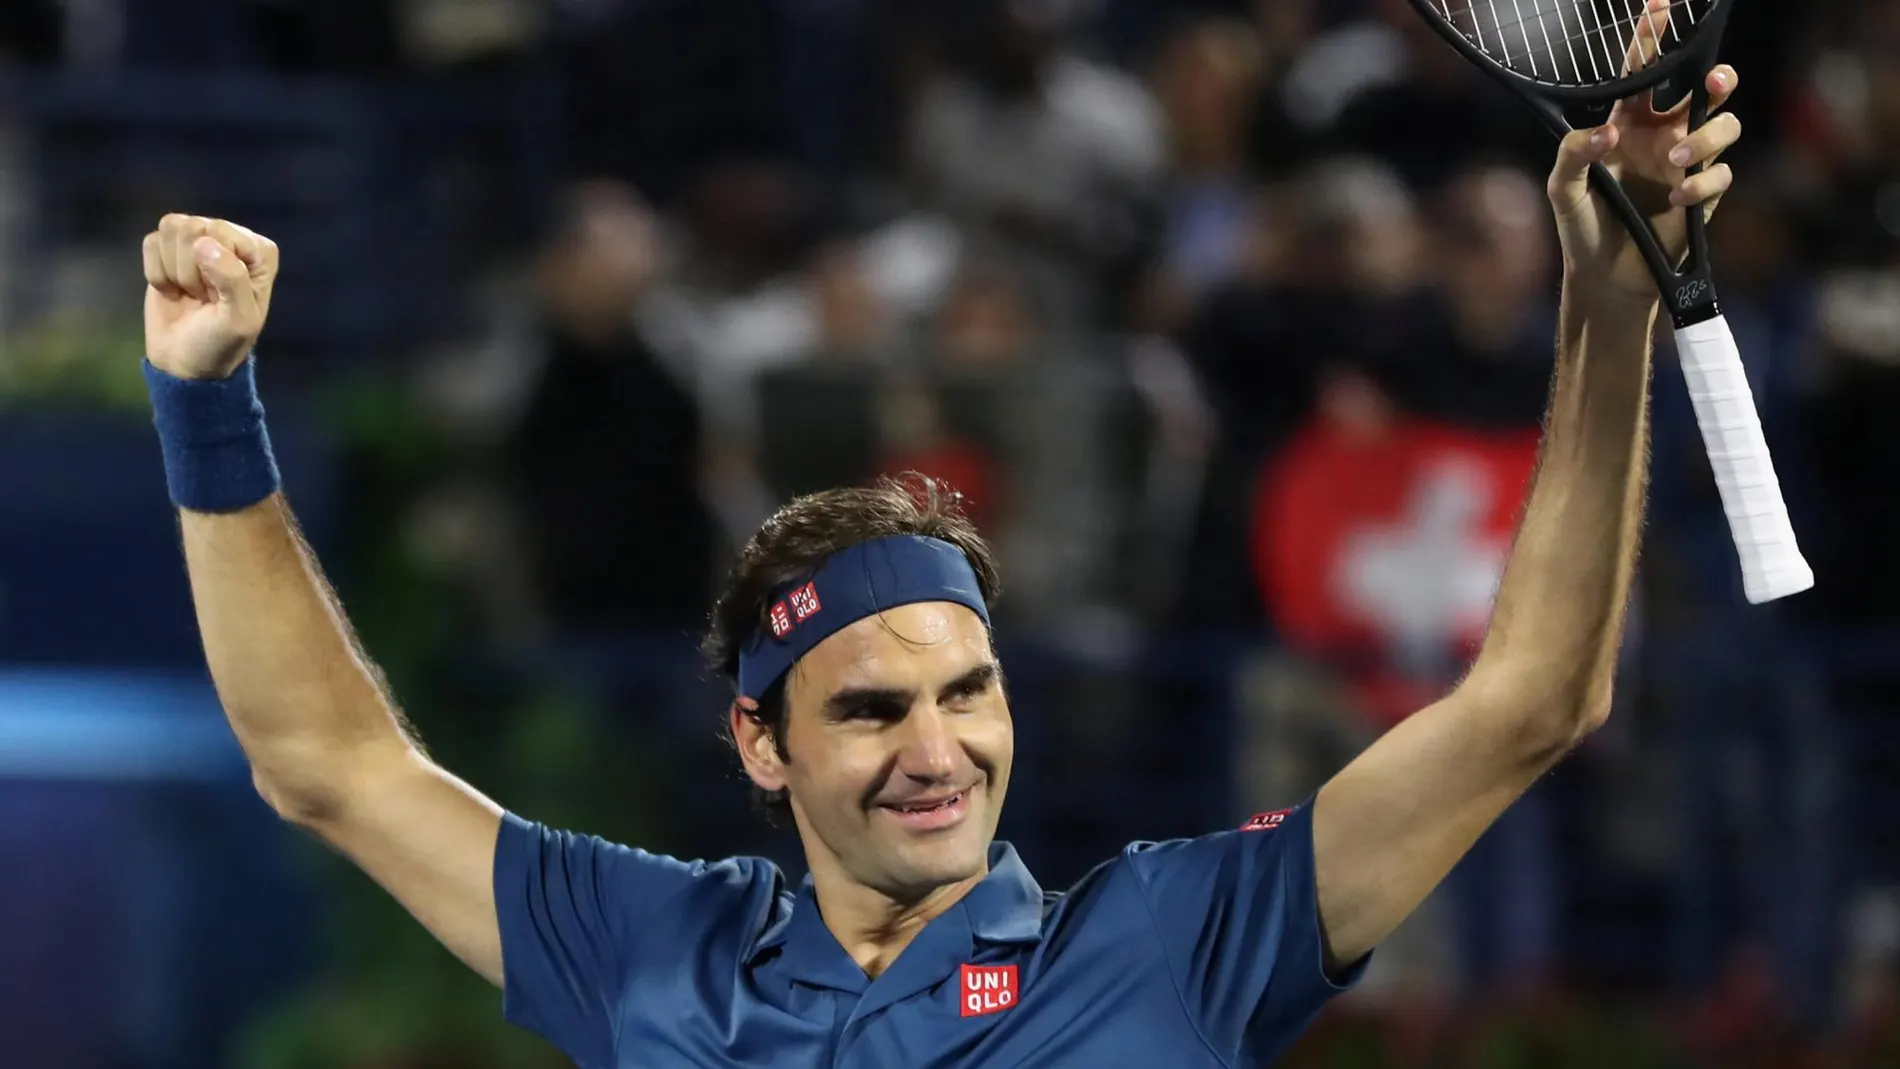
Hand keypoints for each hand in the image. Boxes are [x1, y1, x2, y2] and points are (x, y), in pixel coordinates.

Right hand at [142, 214, 278, 379]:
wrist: (185, 361)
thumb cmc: (221, 342)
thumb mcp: (239, 319)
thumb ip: (232, 279)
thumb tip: (204, 242)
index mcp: (259, 251)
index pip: (221, 231)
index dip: (212, 266)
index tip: (219, 296)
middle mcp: (231, 239)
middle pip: (193, 227)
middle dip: (191, 270)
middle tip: (204, 297)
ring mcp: (198, 240)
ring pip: (170, 229)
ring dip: (174, 271)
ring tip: (190, 293)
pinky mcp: (168, 249)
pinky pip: (151, 242)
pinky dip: (156, 272)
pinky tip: (172, 291)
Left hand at [1546, 0, 1740, 300]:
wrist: (1603, 277)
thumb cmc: (1580, 227)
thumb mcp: (1563, 189)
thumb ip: (1574, 153)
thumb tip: (1608, 131)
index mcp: (1628, 123)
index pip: (1644, 71)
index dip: (1653, 36)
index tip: (1661, 5)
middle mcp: (1663, 135)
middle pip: (1706, 88)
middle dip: (1718, 76)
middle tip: (1712, 81)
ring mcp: (1686, 163)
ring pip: (1724, 125)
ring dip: (1706, 138)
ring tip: (1674, 161)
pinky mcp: (1704, 194)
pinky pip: (1722, 173)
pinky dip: (1704, 183)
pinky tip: (1679, 200)